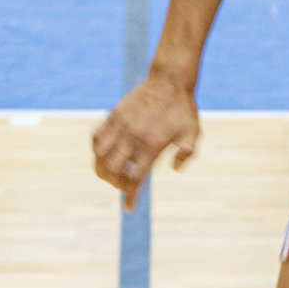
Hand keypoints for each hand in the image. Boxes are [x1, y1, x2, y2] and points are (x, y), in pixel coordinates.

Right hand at [93, 70, 201, 204]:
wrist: (170, 79)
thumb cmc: (183, 109)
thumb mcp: (193, 132)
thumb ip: (187, 153)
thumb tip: (174, 169)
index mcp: (151, 145)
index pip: (135, 178)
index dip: (130, 196)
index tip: (128, 208)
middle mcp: (133, 137)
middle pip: (112, 169)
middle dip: (115, 184)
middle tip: (123, 186)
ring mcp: (120, 125)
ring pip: (99, 155)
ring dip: (101, 170)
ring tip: (109, 174)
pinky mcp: (114, 115)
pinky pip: (96, 136)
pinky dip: (96, 150)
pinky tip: (103, 154)